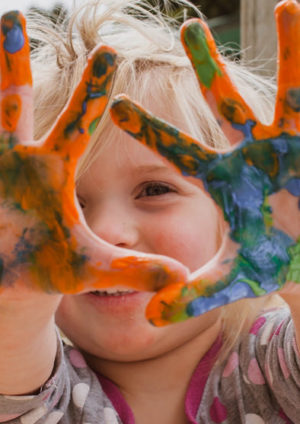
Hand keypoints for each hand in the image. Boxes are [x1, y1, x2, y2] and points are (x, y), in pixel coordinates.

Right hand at [0, 11, 187, 298]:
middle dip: (9, 62)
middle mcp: (15, 158)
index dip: (91, 95)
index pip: (75, 126)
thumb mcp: (92, 268)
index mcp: (53, 171)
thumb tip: (181, 280)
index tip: (108, 54)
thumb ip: (133, 270)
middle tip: (10, 16)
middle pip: (13, 102)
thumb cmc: (50, 267)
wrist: (8, 282)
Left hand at [110, 0, 299, 324]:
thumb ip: (191, 294)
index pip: (179, 150)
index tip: (114, 104)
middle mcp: (253, 153)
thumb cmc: (272, 263)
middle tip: (191, 26)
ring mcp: (290, 145)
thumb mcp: (230, 279)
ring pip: (288, 90)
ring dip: (291, 51)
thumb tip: (149, 317)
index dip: (149, 129)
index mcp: (223, 178)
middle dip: (209, 68)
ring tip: (290, 7)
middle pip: (225, 104)